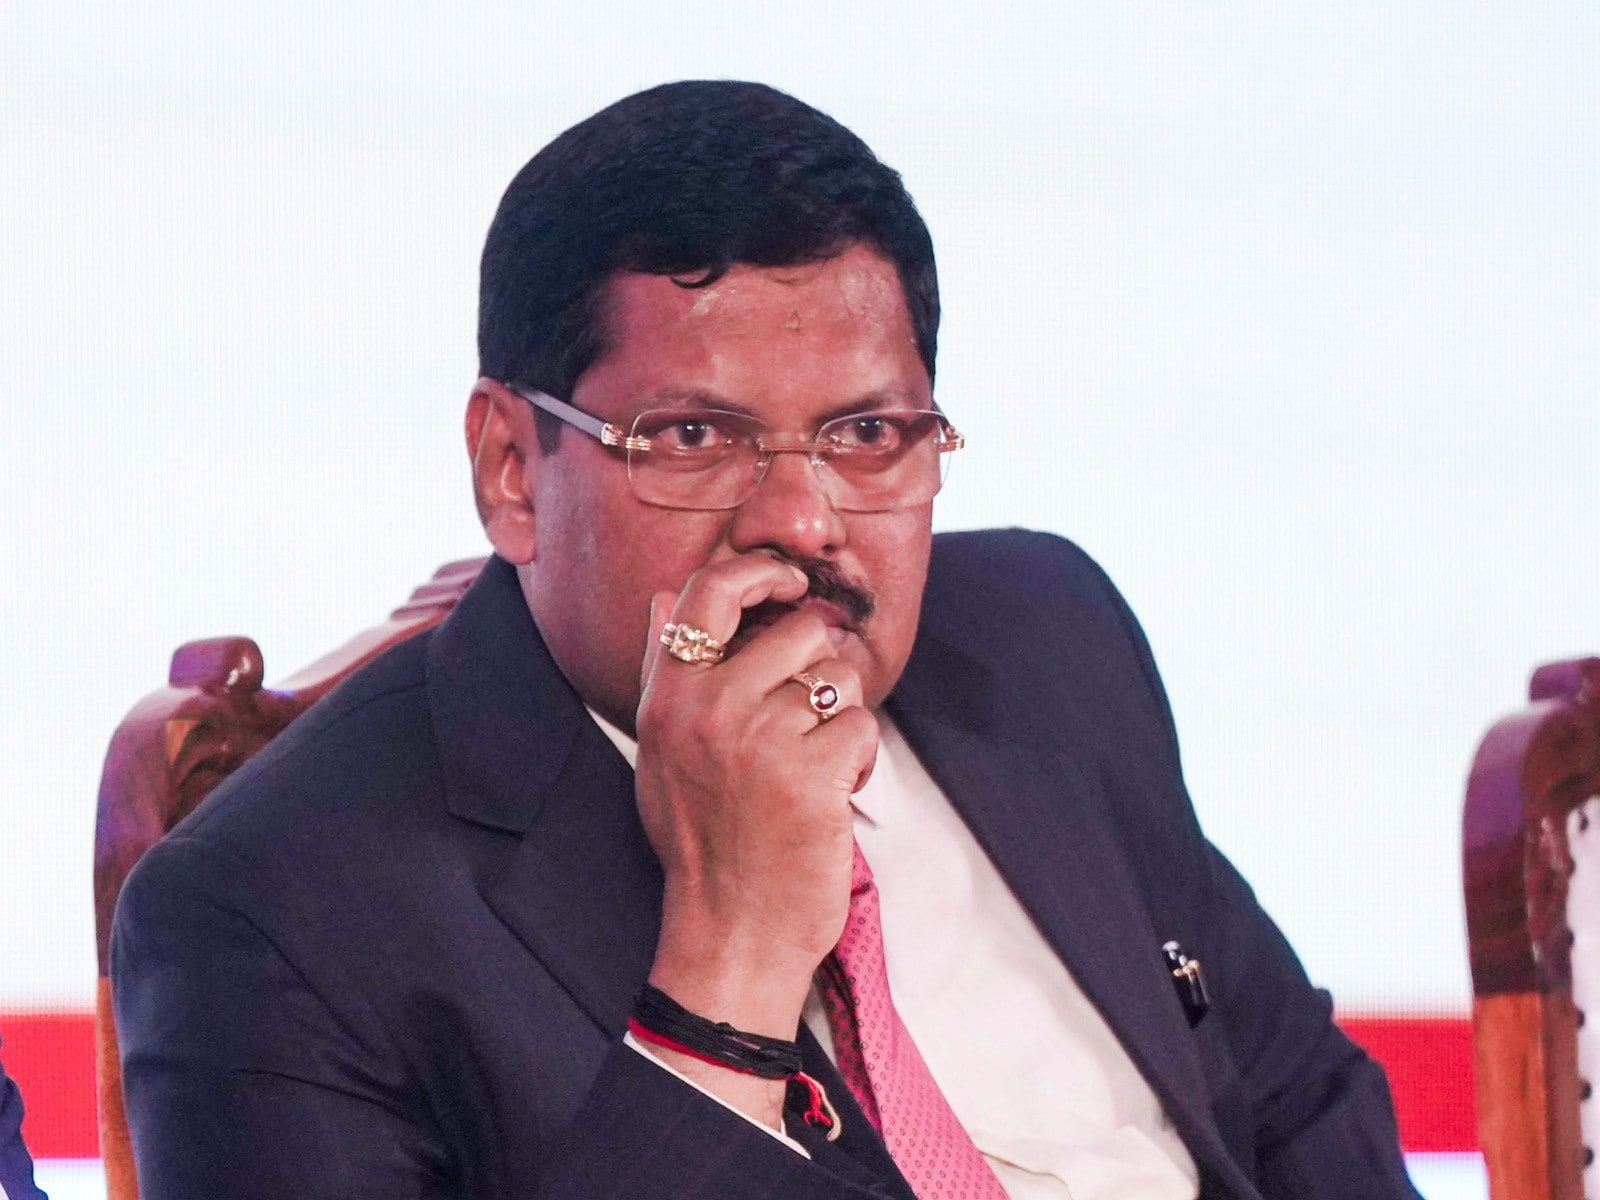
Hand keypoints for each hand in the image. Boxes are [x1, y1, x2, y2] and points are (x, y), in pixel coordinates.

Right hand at [635, 553, 878, 1047]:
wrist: (731, 934)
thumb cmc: (703, 842)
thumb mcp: (660, 752)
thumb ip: (664, 670)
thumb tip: (660, 596)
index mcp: (669, 697)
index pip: (708, 589)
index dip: (760, 571)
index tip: (789, 583)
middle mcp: (708, 709)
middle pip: (802, 631)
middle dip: (819, 673)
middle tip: (803, 728)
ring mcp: (759, 740)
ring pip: (839, 678)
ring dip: (840, 720)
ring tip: (810, 768)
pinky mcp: (810, 775)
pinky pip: (862, 728)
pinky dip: (858, 763)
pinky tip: (828, 798)